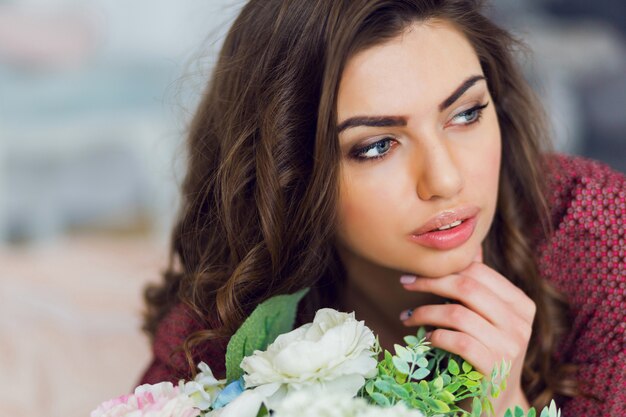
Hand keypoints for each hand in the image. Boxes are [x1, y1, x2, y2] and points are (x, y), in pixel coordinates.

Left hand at [399, 247, 533, 414]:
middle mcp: (520, 323)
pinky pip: (457, 341)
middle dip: (429, 283)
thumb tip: (469, 247)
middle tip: (405, 284)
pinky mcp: (494, 368)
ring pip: (457, 313)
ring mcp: (510, 347)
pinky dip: (434, 336)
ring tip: (408, 317)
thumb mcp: (489, 318)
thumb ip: (480, 286)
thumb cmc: (487, 352)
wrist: (499, 402)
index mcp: (521, 304)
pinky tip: (425, 338)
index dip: (443, 269)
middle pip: (466, 288)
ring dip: (424, 312)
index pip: (478, 273)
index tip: (415, 273)